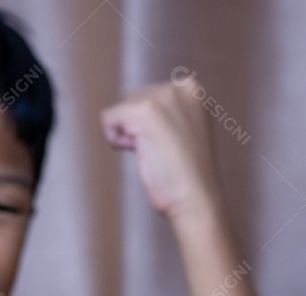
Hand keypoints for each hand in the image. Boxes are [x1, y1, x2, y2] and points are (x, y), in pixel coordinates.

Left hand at [100, 78, 222, 221]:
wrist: (197, 198)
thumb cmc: (188, 175)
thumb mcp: (185, 130)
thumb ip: (167, 113)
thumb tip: (133, 108)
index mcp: (193, 89)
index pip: (149, 96)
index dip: (150, 126)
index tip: (170, 144)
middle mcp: (179, 87)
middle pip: (133, 99)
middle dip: (138, 127)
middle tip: (162, 151)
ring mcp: (163, 97)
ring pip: (121, 109)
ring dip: (129, 135)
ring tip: (155, 152)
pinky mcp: (144, 111)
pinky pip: (108, 118)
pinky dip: (114, 139)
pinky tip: (138, 152)